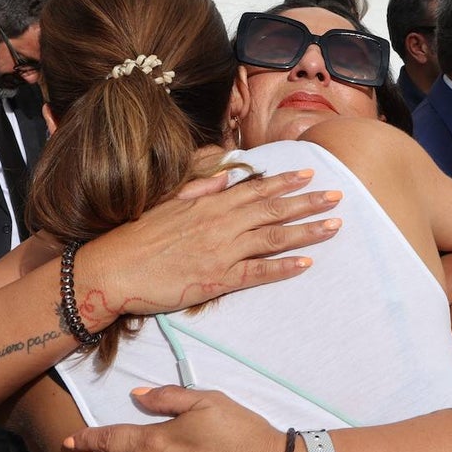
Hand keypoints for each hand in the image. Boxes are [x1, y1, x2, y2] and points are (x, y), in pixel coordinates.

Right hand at [76, 169, 342, 326]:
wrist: (113, 269)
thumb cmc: (136, 236)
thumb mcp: (168, 203)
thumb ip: (200, 189)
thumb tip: (225, 176)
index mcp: (209, 204)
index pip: (255, 189)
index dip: (284, 181)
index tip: (309, 172)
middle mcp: (221, 224)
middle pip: (273, 210)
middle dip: (308, 202)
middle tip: (338, 195)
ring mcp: (221, 251)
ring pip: (273, 238)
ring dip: (307, 231)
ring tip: (334, 225)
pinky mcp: (217, 279)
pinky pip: (257, 273)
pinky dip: (283, 267)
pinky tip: (306, 264)